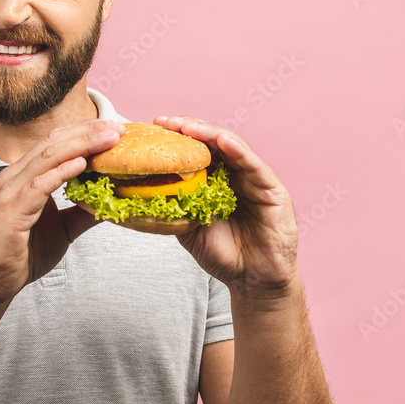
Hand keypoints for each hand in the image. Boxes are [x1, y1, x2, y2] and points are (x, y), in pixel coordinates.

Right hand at [0, 119, 125, 310]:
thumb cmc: (22, 253)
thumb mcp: (63, 229)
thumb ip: (83, 212)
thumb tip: (111, 203)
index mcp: (26, 175)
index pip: (58, 142)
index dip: (86, 132)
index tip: (115, 129)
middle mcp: (16, 175)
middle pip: (55, 141)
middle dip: (88, 131)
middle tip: (118, 128)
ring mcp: (11, 189)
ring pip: (49, 156)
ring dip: (81, 144)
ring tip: (108, 138)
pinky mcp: (12, 208)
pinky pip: (39, 184)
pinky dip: (61, 171)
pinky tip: (82, 163)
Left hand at [152, 116, 298, 296]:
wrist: (252, 280)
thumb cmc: (223, 254)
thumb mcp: (188, 227)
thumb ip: (171, 208)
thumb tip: (133, 199)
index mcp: (216, 179)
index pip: (196, 150)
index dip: (176, 137)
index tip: (153, 127)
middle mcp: (235, 173)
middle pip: (212, 141)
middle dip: (188, 128)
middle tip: (165, 122)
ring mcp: (255, 179)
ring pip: (232, 147)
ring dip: (209, 134)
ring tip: (187, 127)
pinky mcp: (272, 189)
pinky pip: (254, 166)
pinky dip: (238, 151)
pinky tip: (223, 142)